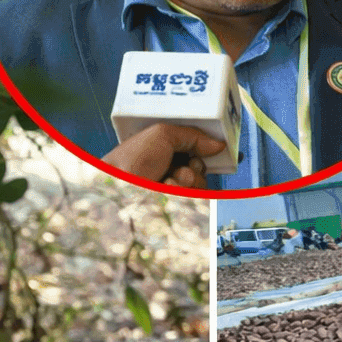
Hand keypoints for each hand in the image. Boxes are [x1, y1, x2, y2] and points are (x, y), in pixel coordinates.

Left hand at [102, 122, 228, 187]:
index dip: (209, 152)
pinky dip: (180, 192)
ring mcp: (170, 190)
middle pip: (201, 170)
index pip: (195, 152)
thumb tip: (218, 144)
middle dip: (194, 168)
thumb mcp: (163, 134)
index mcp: (165, 152)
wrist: (117, 186)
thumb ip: (193, 135)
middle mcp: (169, 170)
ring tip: (165, 179)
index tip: (223, 150)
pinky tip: (162, 190)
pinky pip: (192, 199)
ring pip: (200, 186)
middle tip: (177, 167)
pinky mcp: (173, 207)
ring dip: (185, 181)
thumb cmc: (131, 159)